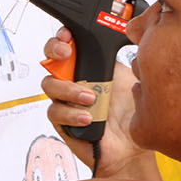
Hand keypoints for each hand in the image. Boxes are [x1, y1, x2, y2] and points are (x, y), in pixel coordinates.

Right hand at [41, 27, 151, 178]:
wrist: (130, 146)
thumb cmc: (129, 113)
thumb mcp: (128, 77)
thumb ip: (117, 57)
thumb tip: (123, 34)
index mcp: (88, 66)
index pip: (68, 45)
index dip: (62, 37)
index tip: (68, 37)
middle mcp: (74, 81)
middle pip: (51, 59)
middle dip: (54, 51)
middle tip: (66, 53)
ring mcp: (65, 100)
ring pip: (50, 85)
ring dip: (68, 88)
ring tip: (90, 98)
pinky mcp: (62, 121)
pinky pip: (55, 111)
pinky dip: (71, 113)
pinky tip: (88, 117)